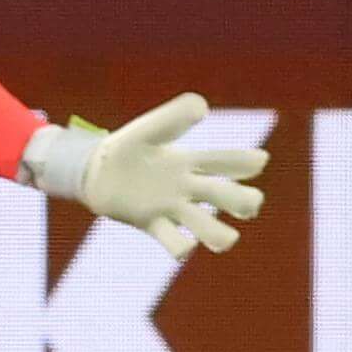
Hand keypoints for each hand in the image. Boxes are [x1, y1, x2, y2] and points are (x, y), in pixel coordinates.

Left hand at [28, 93, 267, 257]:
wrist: (91, 171)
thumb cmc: (126, 149)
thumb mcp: (147, 130)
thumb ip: (173, 118)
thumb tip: (202, 105)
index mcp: (191, 163)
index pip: (228, 162)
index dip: (247, 162)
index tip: (260, 160)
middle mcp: (189, 188)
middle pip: (230, 197)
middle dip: (245, 202)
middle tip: (248, 205)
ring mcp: (172, 208)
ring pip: (209, 227)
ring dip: (221, 235)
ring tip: (225, 239)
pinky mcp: (151, 224)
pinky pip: (173, 240)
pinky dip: (181, 246)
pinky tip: (183, 246)